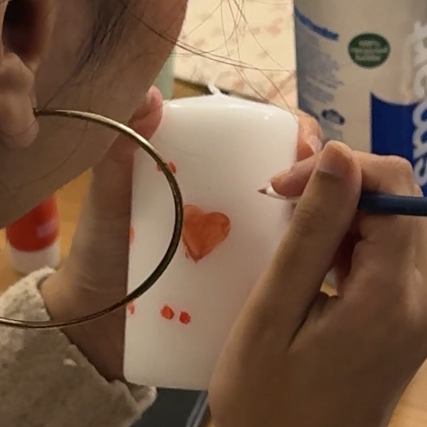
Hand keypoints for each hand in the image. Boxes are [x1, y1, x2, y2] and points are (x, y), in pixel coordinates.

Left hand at [41, 93, 321, 381]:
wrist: (92, 330)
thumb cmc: (100, 254)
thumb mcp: (110, 199)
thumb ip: (120, 149)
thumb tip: (150, 95)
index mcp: (216, 171)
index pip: (273, 138)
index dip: (302, 137)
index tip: (306, 156)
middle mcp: (245, 208)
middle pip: (304, 183)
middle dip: (329, 184)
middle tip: (324, 201)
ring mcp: (255, 254)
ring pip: (311, 231)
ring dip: (334, 229)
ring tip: (333, 240)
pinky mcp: (259, 300)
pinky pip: (297, 284)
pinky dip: (315, 279)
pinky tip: (325, 283)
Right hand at [210, 140, 426, 426]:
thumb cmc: (267, 412)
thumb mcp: (273, 315)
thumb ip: (310, 232)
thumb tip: (341, 153)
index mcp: (396, 297)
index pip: (393, 185)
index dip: (338, 169)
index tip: (282, 189)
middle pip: (399, 204)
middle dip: (340, 192)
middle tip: (277, 210)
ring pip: (396, 229)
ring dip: (344, 221)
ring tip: (285, 243)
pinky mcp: (416, 327)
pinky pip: (391, 263)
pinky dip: (352, 251)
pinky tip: (308, 273)